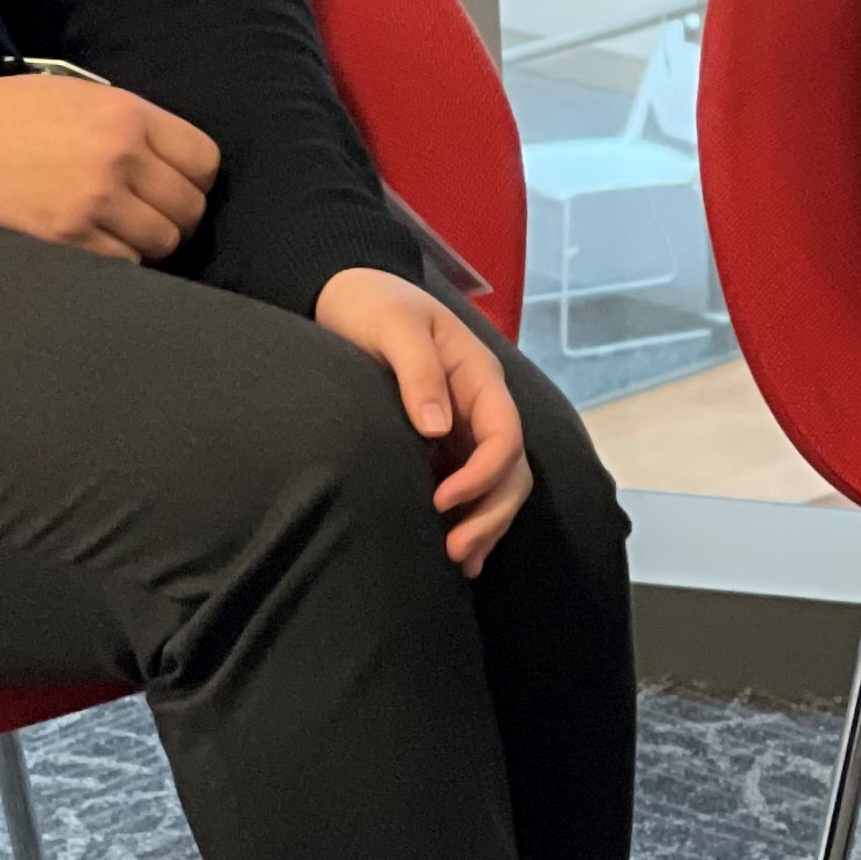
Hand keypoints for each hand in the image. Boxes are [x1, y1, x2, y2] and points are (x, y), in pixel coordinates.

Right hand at [0, 73, 221, 262]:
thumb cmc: (4, 111)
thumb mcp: (79, 94)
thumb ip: (131, 123)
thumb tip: (170, 159)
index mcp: (127, 114)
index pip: (205, 160)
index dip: (196, 178)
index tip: (179, 185)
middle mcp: (119, 157)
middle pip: (190, 206)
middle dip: (177, 214)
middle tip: (151, 214)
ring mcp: (93, 201)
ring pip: (162, 242)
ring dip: (150, 242)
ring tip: (123, 232)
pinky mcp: (64, 239)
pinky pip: (123, 265)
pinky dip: (119, 261)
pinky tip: (97, 246)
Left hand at [315, 265, 534, 575]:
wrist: (348, 296)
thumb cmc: (374, 305)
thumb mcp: (396, 327)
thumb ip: (419, 372)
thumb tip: (437, 428)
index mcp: (478, 376)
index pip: (505, 433)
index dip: (483, 474)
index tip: (441, 500)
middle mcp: (479, 407)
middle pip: (512, 469)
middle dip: (491, 514)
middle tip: (453, 551)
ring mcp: (463, 429)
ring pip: (499, 486)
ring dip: (485, 525)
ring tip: (456, 563)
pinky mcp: (441, 447)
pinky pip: (470, 489)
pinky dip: (470, 521)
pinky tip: (455, 555)